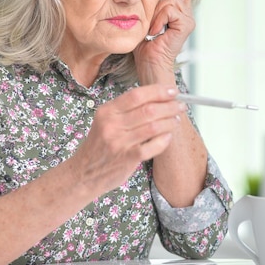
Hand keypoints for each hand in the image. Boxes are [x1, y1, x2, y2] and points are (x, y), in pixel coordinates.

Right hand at [70, 84, 184, 193]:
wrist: (84, 173)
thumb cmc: (100, 146)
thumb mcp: (105, 122)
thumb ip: (126, 110)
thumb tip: (158, 98)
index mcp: (107, 111)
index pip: (137, 95)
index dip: (158, 91)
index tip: (173, 91)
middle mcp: (112, 125)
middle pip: (149, 110)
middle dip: (170, 106)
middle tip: (180, 106)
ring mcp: (119, 142)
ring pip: (154, 126)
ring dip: (170, 122)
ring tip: (176, 120)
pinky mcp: (128, 158)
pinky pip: (153, 146)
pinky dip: (164, 140)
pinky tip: (168, 137)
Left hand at [134, 0, 194, 83]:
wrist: (150, 64)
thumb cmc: (144, 44)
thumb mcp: (143, 17)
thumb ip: (146, 2)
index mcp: (177, 11)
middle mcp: (185, 13)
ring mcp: (187, 19)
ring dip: (156, 10)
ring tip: (151, 26)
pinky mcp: (186, 25)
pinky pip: (170, 9)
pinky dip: (159, 18)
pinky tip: (155, 31)